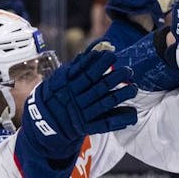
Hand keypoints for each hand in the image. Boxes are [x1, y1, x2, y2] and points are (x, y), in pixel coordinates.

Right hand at [20, 50, 136, 159]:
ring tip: (134, 88)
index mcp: (70, 86)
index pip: (88, 73)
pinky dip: (119, 120)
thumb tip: (95, 50)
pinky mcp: (87, 127)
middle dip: (115, 78)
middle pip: (99, 88)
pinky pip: (105, 124)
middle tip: (128, 70)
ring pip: (105, 104)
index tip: (113, 55)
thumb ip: (78, 65)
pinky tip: (133, 114)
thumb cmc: (57, 93)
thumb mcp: (61, 77)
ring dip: (120, 96)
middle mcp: (77, 100)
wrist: (44, 120)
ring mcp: (82, 114)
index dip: (101, 64)